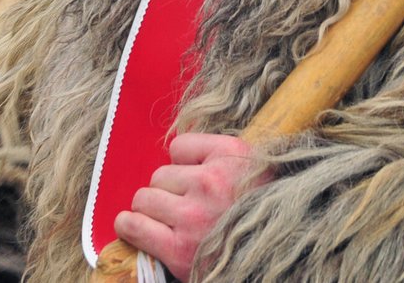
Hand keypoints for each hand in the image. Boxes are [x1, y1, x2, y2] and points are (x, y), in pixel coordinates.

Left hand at [113, 133, 262, 280]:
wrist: (274, 255)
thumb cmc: (257, 212)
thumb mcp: (249, 168)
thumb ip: (214, 154)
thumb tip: (174, 153)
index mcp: (231, 155)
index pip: (179, 147)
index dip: (184, 164)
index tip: (197, 180)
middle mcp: (212, 182)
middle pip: (159, 175)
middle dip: (168, 192)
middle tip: (186, 208)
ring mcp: (194, 216)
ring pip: (144, 198)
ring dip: (152, 210)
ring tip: (170, 222)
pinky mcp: (179, 249)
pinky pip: (134, 225)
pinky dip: (129, 226)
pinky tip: (134, 227)